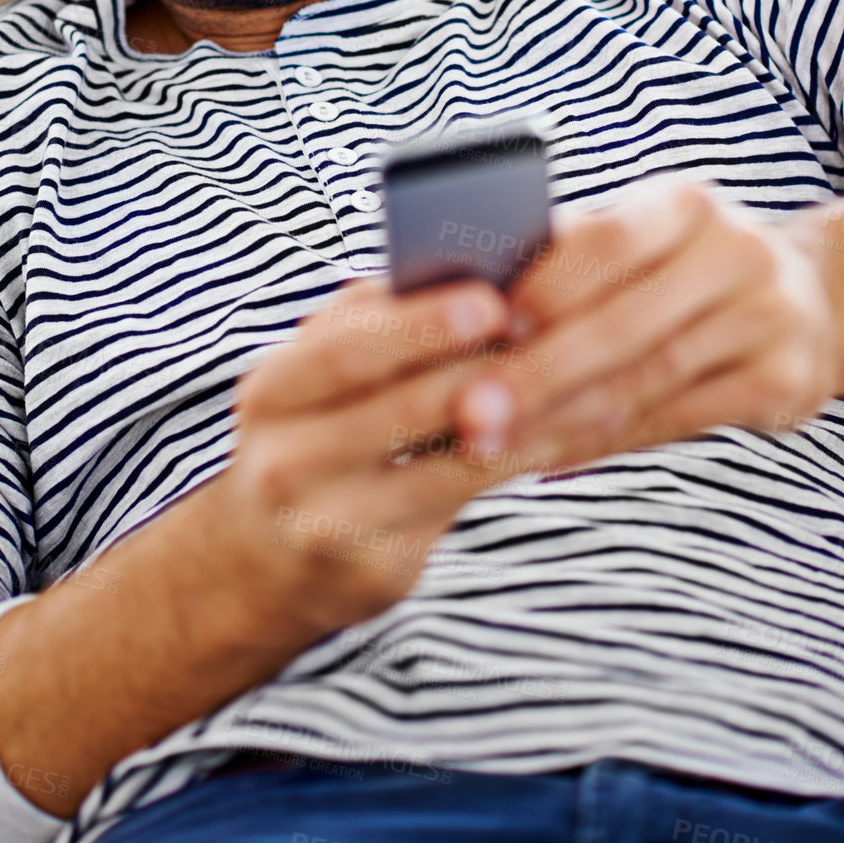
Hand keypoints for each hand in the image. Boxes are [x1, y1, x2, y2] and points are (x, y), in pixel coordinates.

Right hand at [220, 277, 528, 637]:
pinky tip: (554, 437)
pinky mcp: (373, 570)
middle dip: (482, 369)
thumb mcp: (313, 378)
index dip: (421, 325)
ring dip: (516, 421)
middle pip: (400, 408)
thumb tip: (465, 272)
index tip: (491, 300)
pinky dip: (512, 465)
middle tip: (550, 338)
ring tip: (576, 385)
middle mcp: (285, 461)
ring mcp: (326, 523)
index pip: (345, 350)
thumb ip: (371, 325)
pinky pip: (460, 507)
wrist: (266, 557)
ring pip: (441, 466)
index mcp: (269, 392)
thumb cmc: (313, 434)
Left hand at [452, 176, 841, 478]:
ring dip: (559, 420)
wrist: (801, 301)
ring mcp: (771, 318)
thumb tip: (458, 296)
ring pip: (645, 380)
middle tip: (467, 413)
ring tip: (490, 444)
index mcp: (686, 202)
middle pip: (622, 323)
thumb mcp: (635, 240)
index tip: (486, 323)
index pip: (609, 238)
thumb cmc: (674, 269)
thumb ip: (564, 258)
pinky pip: (675, 420)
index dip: (547, 284)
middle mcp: (738, 252)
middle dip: (537, 374)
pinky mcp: (788, 382)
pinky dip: (603, 443)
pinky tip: (548, 459)